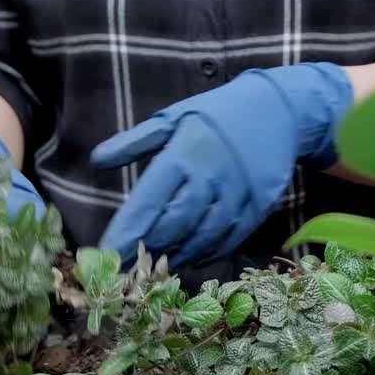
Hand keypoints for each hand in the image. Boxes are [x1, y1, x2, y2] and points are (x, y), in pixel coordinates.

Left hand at [91, 62, 352, 266]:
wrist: (277, 110)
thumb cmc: (216, 115)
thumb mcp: (173, 118)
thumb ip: (135, 141)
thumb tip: (97, 160)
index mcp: (184, 153)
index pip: (149, 200)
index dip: (127, 231)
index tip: (107, 253)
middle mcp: (211, 176)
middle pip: (174, 224)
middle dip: (148, 247)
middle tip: (128, 265)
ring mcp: (238, 194)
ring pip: (202, 237)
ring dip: (176, 255)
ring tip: (155, 264)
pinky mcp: (258, 207)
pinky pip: (229, 240)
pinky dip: (207, 254)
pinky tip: (189, 258)